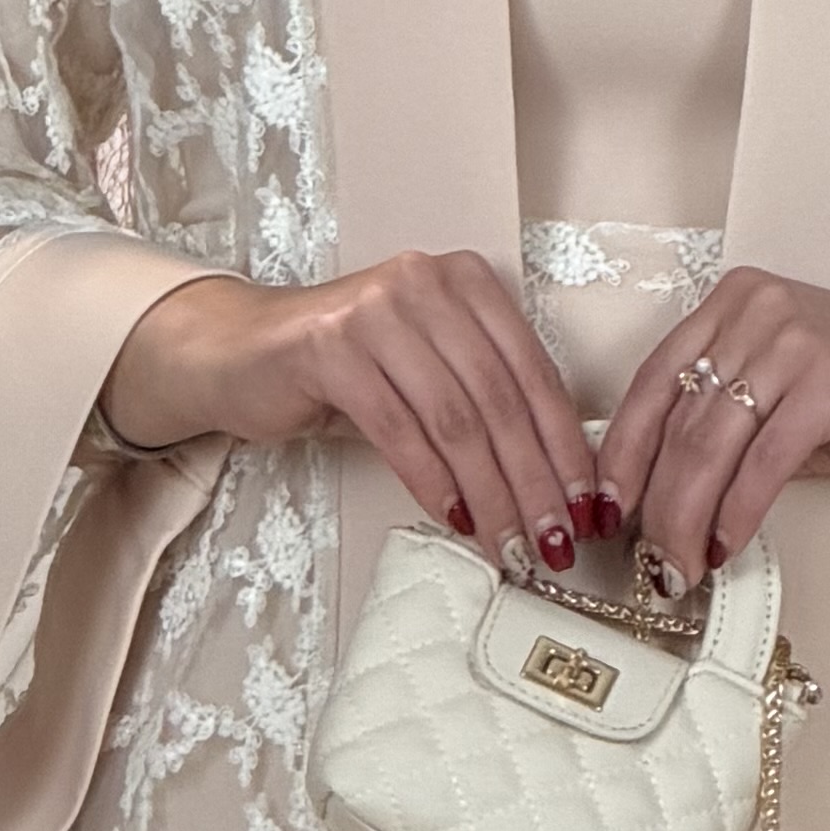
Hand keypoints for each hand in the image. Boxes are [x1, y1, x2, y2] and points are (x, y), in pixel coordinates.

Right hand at [100, 256, 604, 570]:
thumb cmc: (344, 372)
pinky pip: (399, 430)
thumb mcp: (427, 373)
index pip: (535, 373)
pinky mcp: (331, 347)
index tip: (587, 508)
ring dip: (491, 494)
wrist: (242, 354)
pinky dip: (433, 484)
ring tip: (510, 545)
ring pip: (456, 421)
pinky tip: (456, 520)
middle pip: (500, 401)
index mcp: (467, 284)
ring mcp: (377, 311)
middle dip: (535, 483)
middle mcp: (426, 284)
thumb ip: (485, 404)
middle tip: (555, 542)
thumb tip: (558, 483)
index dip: (567, 448)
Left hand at [597, 275, 829, 580]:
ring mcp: (795, 341)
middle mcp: (758, 309)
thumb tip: (658, 493)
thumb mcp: (779, 392)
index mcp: (733, 302)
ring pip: (712, 447)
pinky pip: (764, 462)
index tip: (608, 505)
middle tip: (653, 557)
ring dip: (689, 520)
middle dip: (658, 504)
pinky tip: (728, 543)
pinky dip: (738, 513)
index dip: (623, 454)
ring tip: (684, 563)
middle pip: (680, 422)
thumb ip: (721, 424)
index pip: (652, 381)